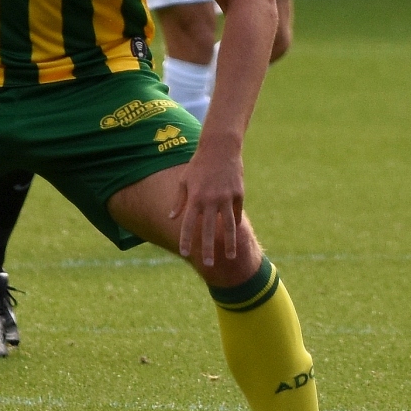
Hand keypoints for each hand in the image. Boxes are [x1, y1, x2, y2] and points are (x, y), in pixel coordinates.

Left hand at [167, 140, 245, 268]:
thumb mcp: (184, 180)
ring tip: (231, 256)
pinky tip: (236, 234)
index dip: (186, 239)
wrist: (220, 147)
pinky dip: (236, 223)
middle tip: (207, 264)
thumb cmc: (198, 164)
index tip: (185, 253)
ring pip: (228, 225)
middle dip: (207, 248)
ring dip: (229, 243)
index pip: (188, 224)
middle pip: (208, 229)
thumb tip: (171, 217)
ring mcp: (225, 197)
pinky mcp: (238, 193)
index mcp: (194, 197)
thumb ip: (179, 201)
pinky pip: (237, 213)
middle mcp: (210, 200)